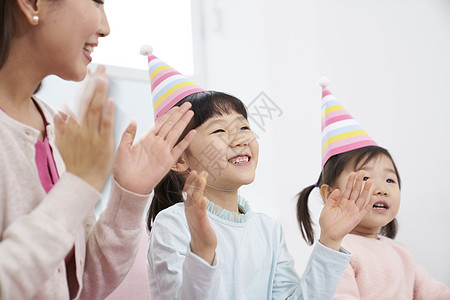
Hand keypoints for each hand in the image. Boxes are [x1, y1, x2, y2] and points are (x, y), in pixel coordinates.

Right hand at [54, 66, 114, 191]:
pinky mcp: (104, 143)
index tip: (89, 72)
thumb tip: (62, 109)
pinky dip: (108, 113)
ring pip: (96, 110)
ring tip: (104, 78)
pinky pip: (106, 126)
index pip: (80, 101)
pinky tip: (111, 102)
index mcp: (73, 126)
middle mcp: (82, 128)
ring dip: (100, 93)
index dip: (85, 86)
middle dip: (94, 84)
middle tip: (100, 68)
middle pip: (88, 101)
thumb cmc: (74, 163)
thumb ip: (61, 126)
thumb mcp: (62, 143)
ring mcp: (93, 135)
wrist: (82, 181)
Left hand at [112, 102, 195, 194]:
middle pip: (171, 125)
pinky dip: (186, 141)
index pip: (160, 122)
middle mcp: (157, 143)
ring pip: (176, 133)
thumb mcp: (122, 147)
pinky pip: (179, 149)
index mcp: (146, 138)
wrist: (127, 186)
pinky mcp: (168, 161)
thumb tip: (134, 118)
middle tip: (188, 104)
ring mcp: (163, 151)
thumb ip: (128, 133)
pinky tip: (192, 132)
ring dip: (183, 123)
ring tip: (191, 113)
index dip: (169, 114)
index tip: (177, 106)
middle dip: (179, 114)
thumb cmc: (122, 169)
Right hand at [183, 170, 216, 264]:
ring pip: (195, 201)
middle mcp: (189, 211)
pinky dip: (201, 206)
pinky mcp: (201, 224)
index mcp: (189, 207)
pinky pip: (200, 214)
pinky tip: (204, 199)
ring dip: (198, 189)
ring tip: (201, 179)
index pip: (188, 191)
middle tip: (200, 172)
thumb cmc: (201, 227)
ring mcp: (194, 217)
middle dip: (195, 182)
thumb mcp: (198, 212)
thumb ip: (197, 201)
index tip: (196, 171)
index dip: (191, 181)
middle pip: (191, 193)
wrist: (202, 245)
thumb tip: (200, 191)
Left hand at [318, 171, 375, 250]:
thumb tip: (337, 189)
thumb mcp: (327, 208)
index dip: (350, 181)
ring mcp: (354, 211)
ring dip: (366, 189)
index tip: (353, 173)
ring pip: (361, 198)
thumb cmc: (327, 222)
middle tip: (363, 172)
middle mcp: (349, 205)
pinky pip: (365, 209)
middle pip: (356, 191)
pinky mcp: (357, 218)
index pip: (347, 189)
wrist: (328, 234)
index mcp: (342, 202)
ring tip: (369, 180)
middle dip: (359, 181)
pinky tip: (372, 196)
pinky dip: (369, 203)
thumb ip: (332, 198)